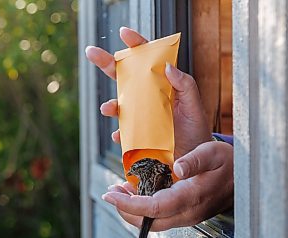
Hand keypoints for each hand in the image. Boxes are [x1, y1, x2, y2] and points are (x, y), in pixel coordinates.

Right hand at [85, 26, 211, 158]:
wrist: (194, 155)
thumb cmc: (195, 127)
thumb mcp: (194, 104)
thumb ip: (185, 84)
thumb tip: (168, 67)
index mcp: (161, 84)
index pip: (147, 59)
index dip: (135, 45)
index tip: (124, 33)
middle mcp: (147, 97)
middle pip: (123, 76)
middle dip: (107, 63)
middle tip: (92, 52)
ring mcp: (140, 115)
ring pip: (119, 105)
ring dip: (110, 105)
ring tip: (109, 108)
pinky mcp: (137, 134)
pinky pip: (123, 132)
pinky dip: (119, 134)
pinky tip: (120, 135)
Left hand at [102, 142, 233, 229]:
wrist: (247, 179)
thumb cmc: (229, 163)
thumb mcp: (214, 153)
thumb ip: (196, 160)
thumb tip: (178, 168)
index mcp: (192, 197)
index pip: (155, 208)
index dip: (129, 205)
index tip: (110, 195)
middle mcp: (188, 213)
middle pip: (149, 222)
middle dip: (125, 211)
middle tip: (110, 192)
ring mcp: (187, 216)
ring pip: (153, 222)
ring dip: (132, 210)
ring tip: (118, 191)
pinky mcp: (186, 214)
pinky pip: (160, 217)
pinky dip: (143, 208)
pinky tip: (135, 192)